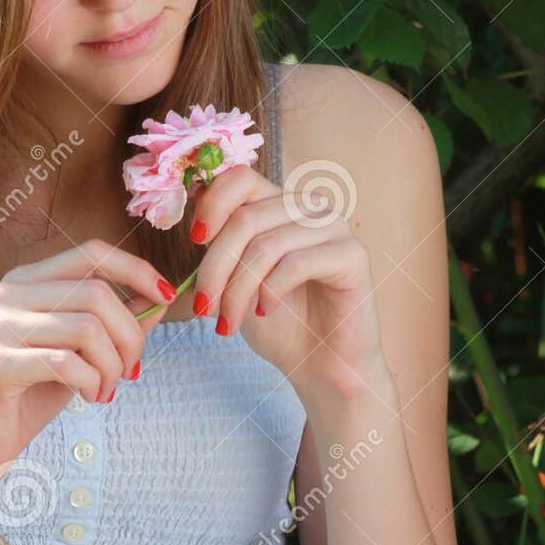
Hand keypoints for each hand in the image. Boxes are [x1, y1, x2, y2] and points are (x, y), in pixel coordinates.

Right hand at [0, 238, 174, 492]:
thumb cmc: (30, 396)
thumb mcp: (81, 353)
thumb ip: (115, 322)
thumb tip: (160, 296)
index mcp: (25, 282)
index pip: (90, 253)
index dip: (135, 269)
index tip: (168, 295)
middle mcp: (5, 294)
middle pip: (96, 293)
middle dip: (130, 335)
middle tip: (130, 370)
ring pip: (87, 328)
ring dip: (111, 365)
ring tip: (105, 389)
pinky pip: (67, 362)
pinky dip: (91, 382)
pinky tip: (89, 397)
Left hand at [188, 166, 389, 401]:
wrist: (322, 365)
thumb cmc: (279, 323)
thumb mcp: (235, 279)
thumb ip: (219, 243)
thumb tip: (190, 196)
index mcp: (280, 205)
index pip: (241, 178)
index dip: (212, 204)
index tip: (195, 242)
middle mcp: (309, 208)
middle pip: (246, 219)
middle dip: (215, 268)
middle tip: (204, 307)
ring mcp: (335, 228)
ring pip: (267, 245)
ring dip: (237, 289)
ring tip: (227, 321)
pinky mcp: (353, 256)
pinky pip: (297, 263)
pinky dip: (271, 291)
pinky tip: (265, 311)